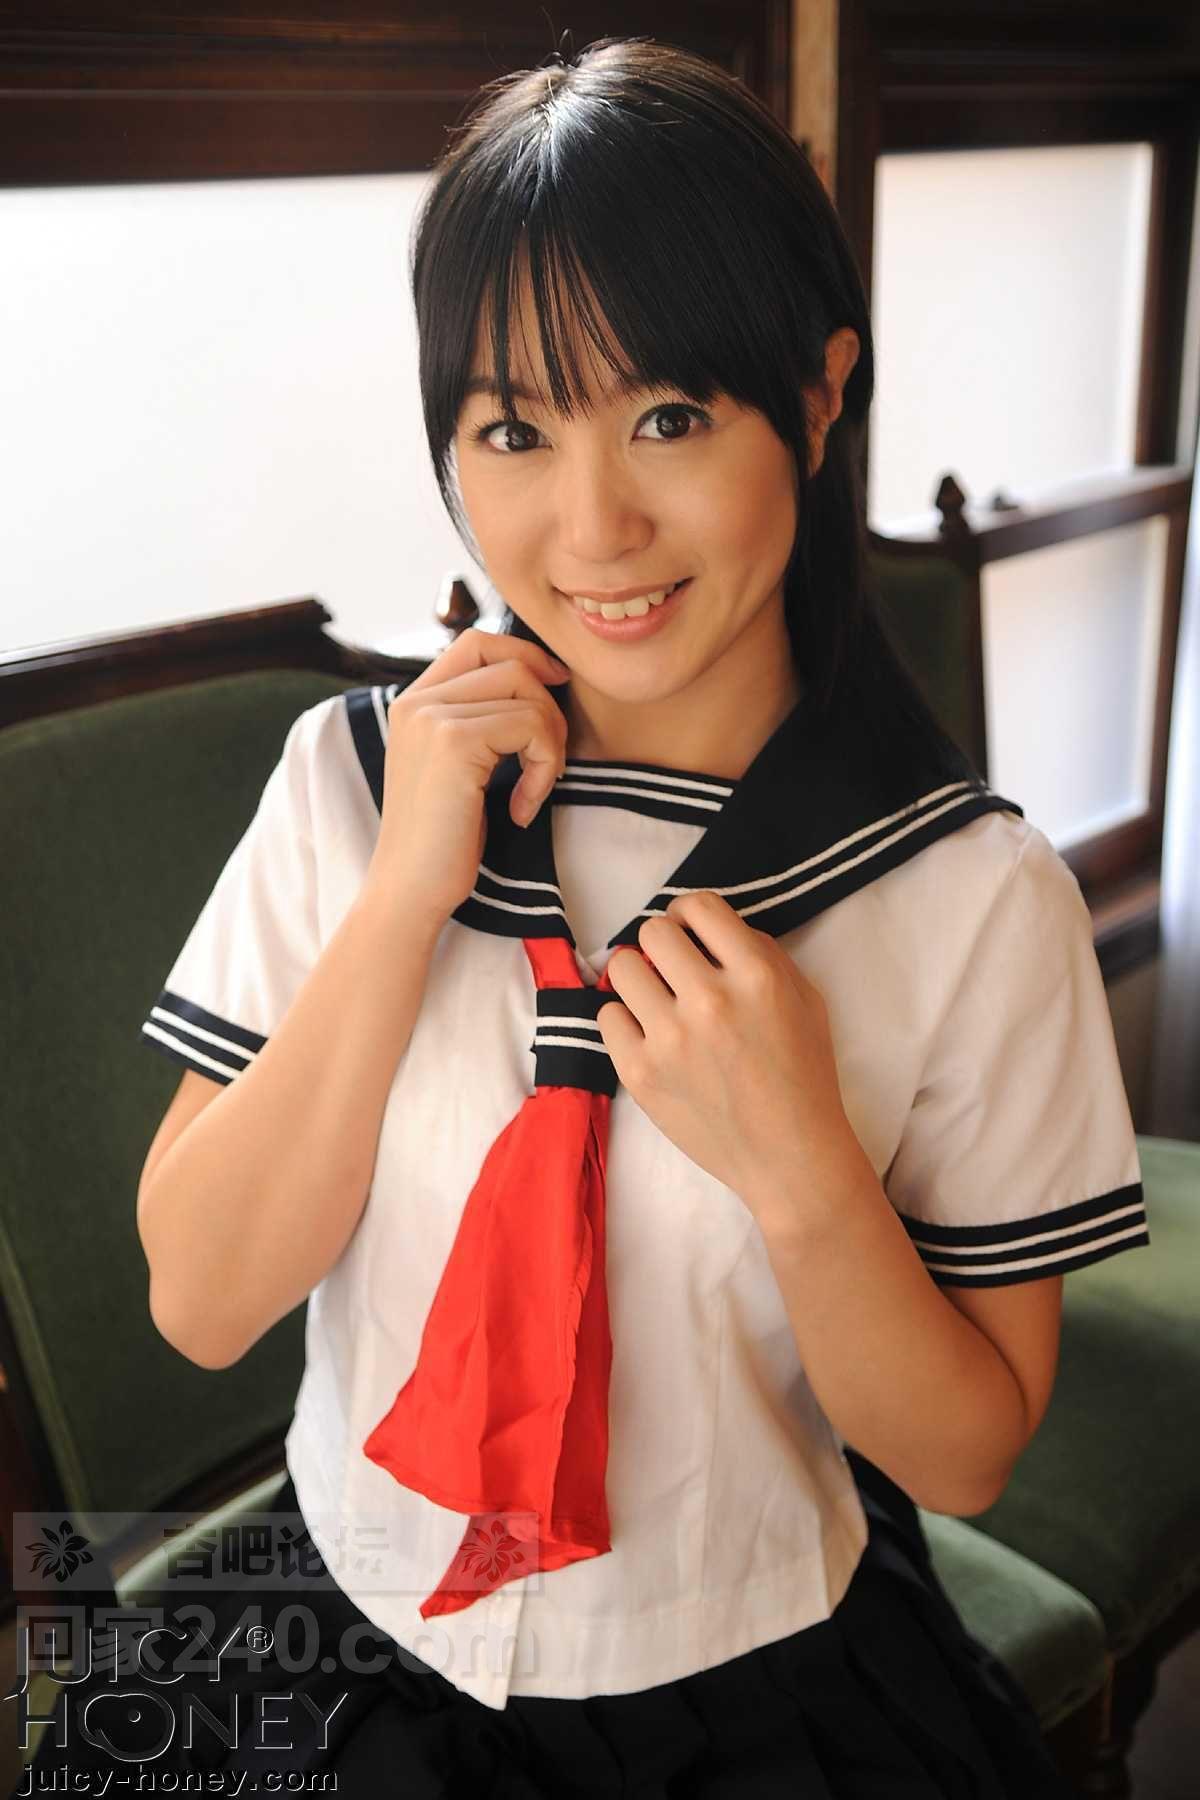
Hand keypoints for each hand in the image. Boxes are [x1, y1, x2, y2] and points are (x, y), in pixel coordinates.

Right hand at [363, 628, 570, 928]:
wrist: (410, 889)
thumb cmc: (443, 839)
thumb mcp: (458, 766)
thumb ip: (478, 720)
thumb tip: (542, 679)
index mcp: (414, 701)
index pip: (478, 642)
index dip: (527, 656)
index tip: (556, 688)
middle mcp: (417, 700)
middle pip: (512, 664)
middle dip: (549, 710)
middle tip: (548, 764)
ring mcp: (432, 717)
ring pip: (527, 694)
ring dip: (550, 744)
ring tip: (534, 788)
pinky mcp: (454, 742)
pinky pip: (530, 728)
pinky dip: (543, 769)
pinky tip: (522, 809)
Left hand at [596, 890, 855, 1207]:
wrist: (789, 1156)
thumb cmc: (803, 1074)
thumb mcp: (805, 998)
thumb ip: (761, 953)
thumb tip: (710, 930)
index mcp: (755, 976)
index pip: (697, 905)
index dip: (690, 915)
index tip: (691, 934)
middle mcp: (709, 1000)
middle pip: (652, 931)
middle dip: (664, 945)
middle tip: (675, 971)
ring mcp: (670, 1038)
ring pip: (623, 967)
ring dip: (641, 978)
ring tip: (659, 1001)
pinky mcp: (640, 1073)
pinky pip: (607, 1016)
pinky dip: (625, 1021)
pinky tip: (650, 1036)